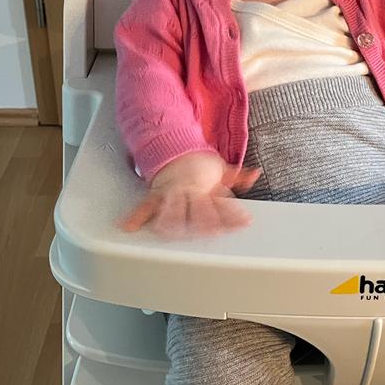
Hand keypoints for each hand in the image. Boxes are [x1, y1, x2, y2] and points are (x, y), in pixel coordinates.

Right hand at [119, 152, 261, 238]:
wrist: (174, 148)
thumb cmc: (198, 164)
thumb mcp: (220, 169)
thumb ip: (238, 177)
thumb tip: (255, 175)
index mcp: (205, 187)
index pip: (220, 203)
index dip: (232, 214)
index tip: (243, 221)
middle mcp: (188, 191)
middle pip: (198, 210)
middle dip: (206, 222)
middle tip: (213, 232)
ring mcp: (170, 194)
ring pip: (171, 211)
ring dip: (172, 224)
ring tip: (171, 235)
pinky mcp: (155, 196)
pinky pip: (144, 206)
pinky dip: (135, 216)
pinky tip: (129, 226)